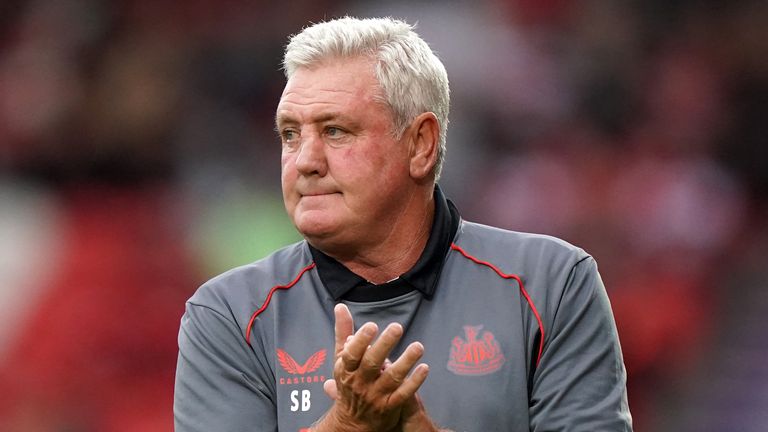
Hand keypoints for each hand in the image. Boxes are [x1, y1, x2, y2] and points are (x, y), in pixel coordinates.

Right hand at [314, 304, 429, 431]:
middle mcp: (360, 383)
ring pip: (392, 378)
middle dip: (384, 345)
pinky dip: (414, 381)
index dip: (360, 341)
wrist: (351, 423)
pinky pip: (404, 394)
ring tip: (418, 346)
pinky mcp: (390, 406)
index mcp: (346, 369)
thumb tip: (340, 306)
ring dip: (406, 361)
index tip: (372, 326)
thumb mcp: (341, 360)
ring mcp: (376, 396)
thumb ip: (343, 332)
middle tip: (397, 327)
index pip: (351, 355)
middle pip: (372, 363)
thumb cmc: (348, 383)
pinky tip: (425, 368)